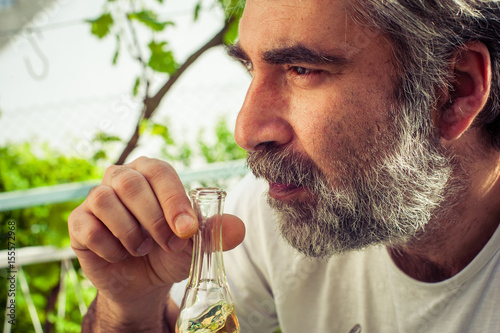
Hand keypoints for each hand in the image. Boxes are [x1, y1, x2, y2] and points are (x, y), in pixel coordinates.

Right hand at [68, 157, 244, 326]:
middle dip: (153, 219)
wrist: (145, 281)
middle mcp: (122, 178)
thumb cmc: (171, 252)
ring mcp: (97, 198)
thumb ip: (215, 233)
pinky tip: (120, 255)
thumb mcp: (196, 244)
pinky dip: (109, 247)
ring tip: (143, 249)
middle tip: (168, 244)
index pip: (160, 172)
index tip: (186, 230)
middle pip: (130, 183)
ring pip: (104, 200)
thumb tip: (238, 229)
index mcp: (152, 174)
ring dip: (130, 232)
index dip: (173, 199)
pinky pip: (88, 227)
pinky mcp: (79, 222)